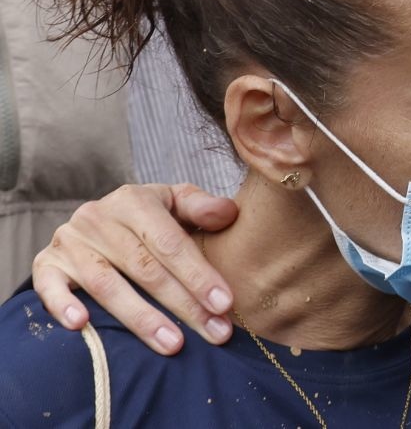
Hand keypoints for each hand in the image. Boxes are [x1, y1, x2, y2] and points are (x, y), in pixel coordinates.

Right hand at [31, 183, 238, 354]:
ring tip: (173, 344)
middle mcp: (98, 218)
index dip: (198, 274)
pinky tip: (82, 325)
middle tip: (214, 332)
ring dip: (141, 318)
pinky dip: (63, 305)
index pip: (170, 242)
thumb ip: (201, 207)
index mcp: (134, 201)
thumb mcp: (175, 203)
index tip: (225, 303)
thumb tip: (228, 213)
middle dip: (183, 304)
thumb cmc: (149, 218)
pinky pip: (49, 286)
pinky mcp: (47, 263)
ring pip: (107, 284)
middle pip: (145, 268)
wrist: (98, 220)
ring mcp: (70, 242)